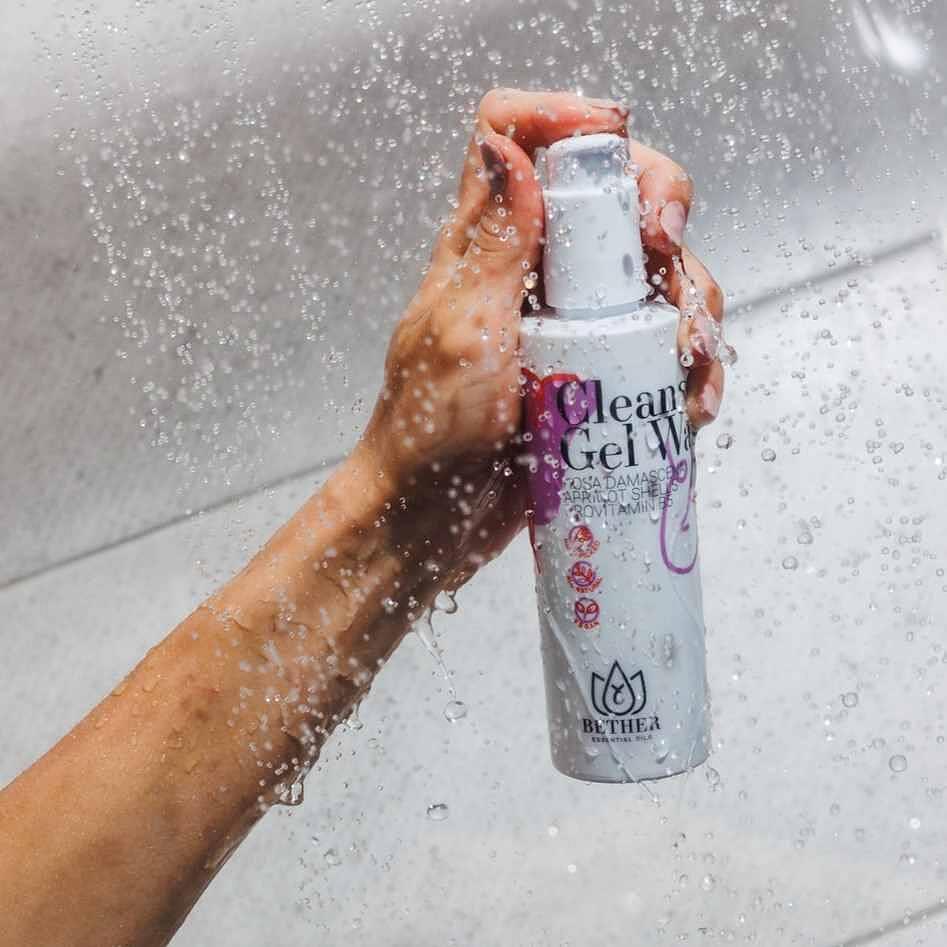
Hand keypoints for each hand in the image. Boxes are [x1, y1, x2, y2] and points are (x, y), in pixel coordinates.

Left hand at [359, 87, 725, 588]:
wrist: (434, 521)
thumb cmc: (429, 436)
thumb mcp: (462, 334)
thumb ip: (490, 244)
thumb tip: (508, 148)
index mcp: (488, 246)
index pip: (515, 136)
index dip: (564, 116)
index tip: (615, 138)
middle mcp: (536, 273)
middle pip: (616, 198)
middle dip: (662, 212)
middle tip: (665, 255)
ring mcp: (574, 325)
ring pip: (655, 277)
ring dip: (692, 305)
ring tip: (688, 362)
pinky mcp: (600, 376)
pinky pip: (662, 351)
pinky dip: (690, 369)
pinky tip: (691, 406)